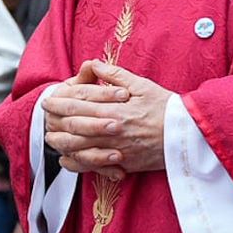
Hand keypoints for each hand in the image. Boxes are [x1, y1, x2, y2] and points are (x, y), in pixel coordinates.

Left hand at [43, 60, 172, 176]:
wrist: (188, 135)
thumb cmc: (166, 107)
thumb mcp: (141, 85)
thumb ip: (114, 75)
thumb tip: (93, 64)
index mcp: (115, 110)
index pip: (78, 105)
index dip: (59, 102)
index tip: (47, 99)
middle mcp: (112, 131)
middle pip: (73, 126)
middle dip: (54, 120)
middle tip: (44, 116)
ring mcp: (116, 150)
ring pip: (78, 149)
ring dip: (61, 143)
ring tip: (50, 136)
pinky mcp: (123, 164)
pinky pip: (93, 168)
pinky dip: (76, 165)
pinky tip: (66, 161)